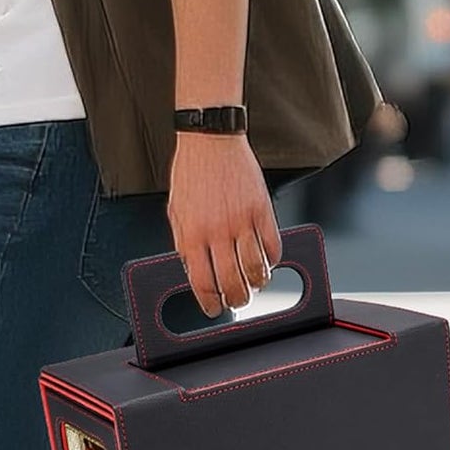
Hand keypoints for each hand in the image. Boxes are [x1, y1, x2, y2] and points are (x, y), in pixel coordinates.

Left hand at [167, 132, 281, 317]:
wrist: (210, 140)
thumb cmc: (192, 173)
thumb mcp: (176, 213)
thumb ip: (184, 243)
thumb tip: (194, 272)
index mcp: (192, 235)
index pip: (202, 283)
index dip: (209, 303)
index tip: (213, 309)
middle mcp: (217, 232)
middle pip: (232, 282)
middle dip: (236, 300)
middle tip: (238, 301)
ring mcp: (241, 221)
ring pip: (256, 269)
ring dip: (257, 284)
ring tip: (255, 285)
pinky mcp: (261, 209)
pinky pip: (272, 245)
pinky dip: (273, 260)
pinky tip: (268, 262)